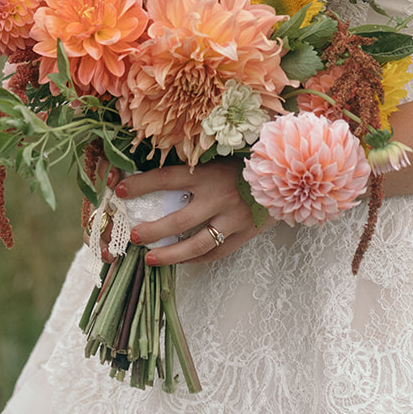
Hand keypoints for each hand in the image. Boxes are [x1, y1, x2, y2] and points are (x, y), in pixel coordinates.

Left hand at [108, 159, 263, 265]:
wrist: (292, 173)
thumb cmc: (253, 157)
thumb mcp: (224, 152)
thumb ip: (199, 161)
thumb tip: (165, 165)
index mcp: (209, 173)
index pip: (166, 178)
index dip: (141, 184)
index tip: (120, 189)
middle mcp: (218, 197)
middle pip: (177, 219)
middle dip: (150, 230)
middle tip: (132, 236)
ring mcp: (232, 220)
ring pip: (196, 245)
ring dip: (170, 254)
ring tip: (151, 260)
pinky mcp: (244, 234)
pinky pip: (216, 252)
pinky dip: (197, 259)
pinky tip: (182, 261)